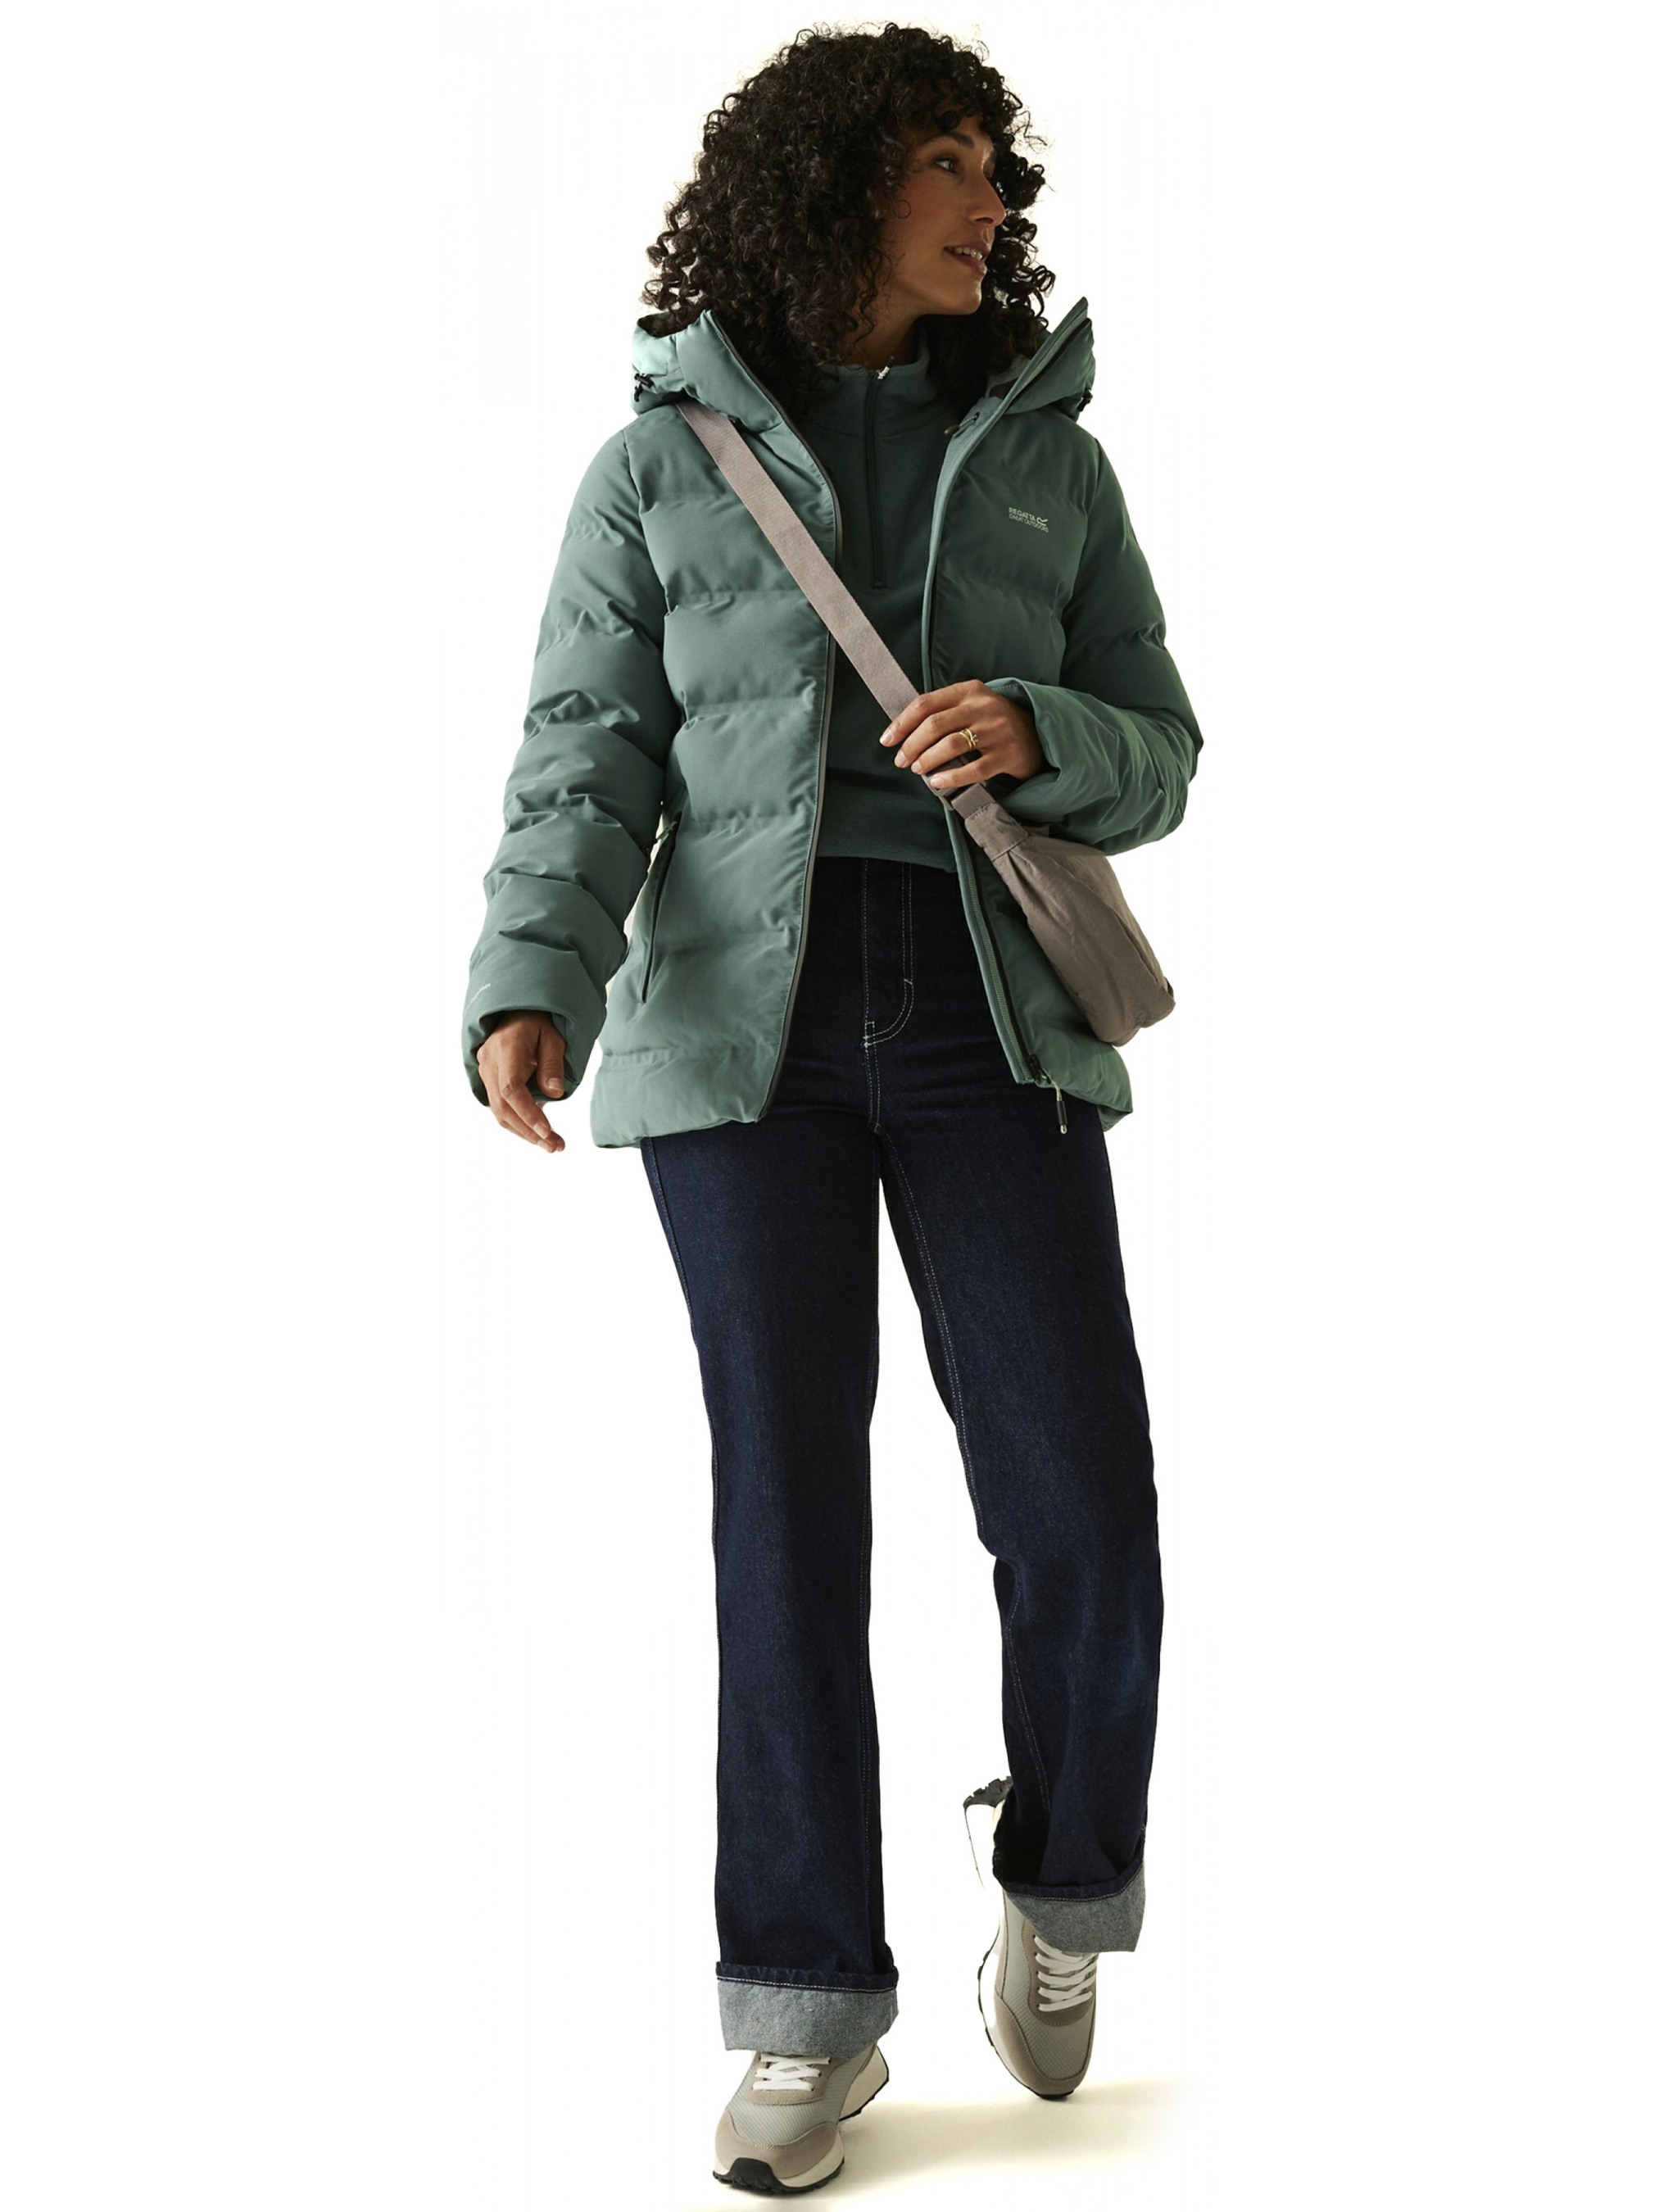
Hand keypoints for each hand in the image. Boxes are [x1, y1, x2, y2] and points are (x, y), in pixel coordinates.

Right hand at [477, 1012, 566, 1152]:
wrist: (515, 1011)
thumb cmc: (538, 1022)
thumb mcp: (553, 1037)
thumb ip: (553, 1064)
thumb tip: (554, 1094)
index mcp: (506, 1047)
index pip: (511, 1088)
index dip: (528, 1112)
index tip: (547, 1130)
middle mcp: (489, 1061)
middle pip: (503, 1106)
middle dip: (529, 1131)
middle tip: (556, 1147)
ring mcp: (485, 1071)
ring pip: (499, 1111)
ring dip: (525, 1132)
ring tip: (552, 1145)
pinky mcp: (489, 1080)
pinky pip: (500, 1107)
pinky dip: (519, 1122)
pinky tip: (539, 1132)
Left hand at [880, 680, 1044, 791]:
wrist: (1036, 733)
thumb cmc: (992, 722)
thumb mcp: (972, 704)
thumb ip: (944, 711)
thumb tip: (904, 732)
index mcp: (969, 691)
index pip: (926, 703)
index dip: (902, 723)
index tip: (887, 740)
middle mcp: (983, 707)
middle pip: (935, 725)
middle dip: (911, 745)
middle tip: (902, 760)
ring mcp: (997, 731)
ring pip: (951, 745)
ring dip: (927, 760)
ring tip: (918, 770)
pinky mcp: (1007, 754)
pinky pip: (973, 769)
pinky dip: (950, 777)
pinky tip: (937, 782)